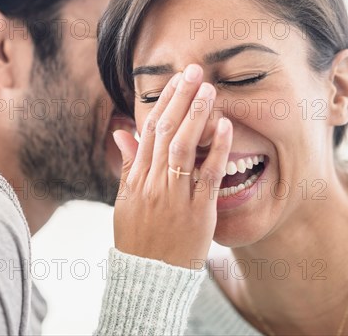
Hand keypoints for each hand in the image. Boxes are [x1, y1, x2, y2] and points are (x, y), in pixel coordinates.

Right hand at [112, 64, 231, 268]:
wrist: (148, 277)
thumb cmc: (137, 238)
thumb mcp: (125, 200)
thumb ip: (127, 165)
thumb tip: (122, 132)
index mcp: (136, 178)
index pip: (148, 131)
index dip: (162, 103)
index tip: (175, 81)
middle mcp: (153, 183)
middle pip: (165, 132)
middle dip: (180, 98)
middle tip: (194, 71)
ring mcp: (174, 197)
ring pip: (183, 147)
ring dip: (195, 115)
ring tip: (208, 89)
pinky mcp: (197, 212)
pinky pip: (208, 176)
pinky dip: (217, 149)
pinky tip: (225, 126)